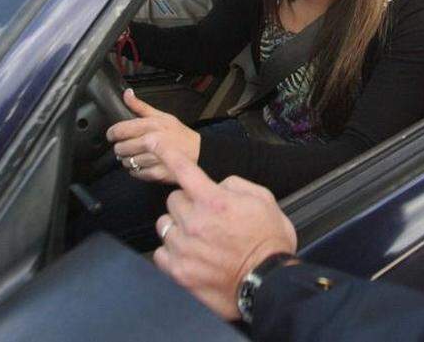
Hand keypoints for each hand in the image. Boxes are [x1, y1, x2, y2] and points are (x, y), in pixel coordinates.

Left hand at [107, 90, 199, 183]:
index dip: (112, 133)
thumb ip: (140, 107)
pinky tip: (144, 164)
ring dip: (128, 160)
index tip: (113, 135)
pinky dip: (137, 171)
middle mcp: (152, 142)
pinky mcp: (157, 174)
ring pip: (127, 162)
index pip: (120, 130)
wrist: (200, 152)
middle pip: (120, 148)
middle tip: (128, 146)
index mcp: (151, 125)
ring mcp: (154, 159)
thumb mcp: (162, 116)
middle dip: (121, 148)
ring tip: (137, 155)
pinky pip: (136, 173)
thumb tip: (126, 94)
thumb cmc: (180, 134)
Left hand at [153, 149, 296, 320]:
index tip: (153, 140)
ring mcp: (183, 248)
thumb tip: (218, 186)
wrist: (268, 282)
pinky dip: (172, 252)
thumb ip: (236, 185)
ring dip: (178, 227)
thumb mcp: (263, 200)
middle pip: (173, 200)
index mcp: (214, 200)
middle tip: (205, 216)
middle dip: (187, 203)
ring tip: (198, 238)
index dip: (165, 151)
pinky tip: (190, 255)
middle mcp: (194, 221)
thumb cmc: (269, 240)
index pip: (183, 168)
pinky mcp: (178, 271)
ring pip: (164, 225)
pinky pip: (161, 252)